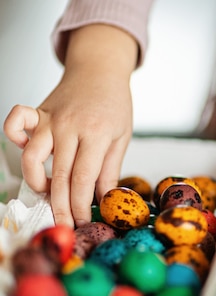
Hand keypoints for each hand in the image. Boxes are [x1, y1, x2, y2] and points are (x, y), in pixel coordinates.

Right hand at [3, 24, 136, 227]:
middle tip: (64, 225)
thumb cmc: (113, 104)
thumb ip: (110, 168)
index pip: (84, 177)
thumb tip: (104, 199)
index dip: (80, 204)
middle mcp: (70, 127)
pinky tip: (29, 153)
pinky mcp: (36, 112)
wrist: (99, 70)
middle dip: (60, 206)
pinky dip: (14, 138)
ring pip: (32, 156)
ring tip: (47, 191)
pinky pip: (14, 124)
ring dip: (36, 180)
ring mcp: (50, 119)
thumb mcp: (122, 137)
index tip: (82, 222)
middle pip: (59, 174)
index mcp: (97, 133)